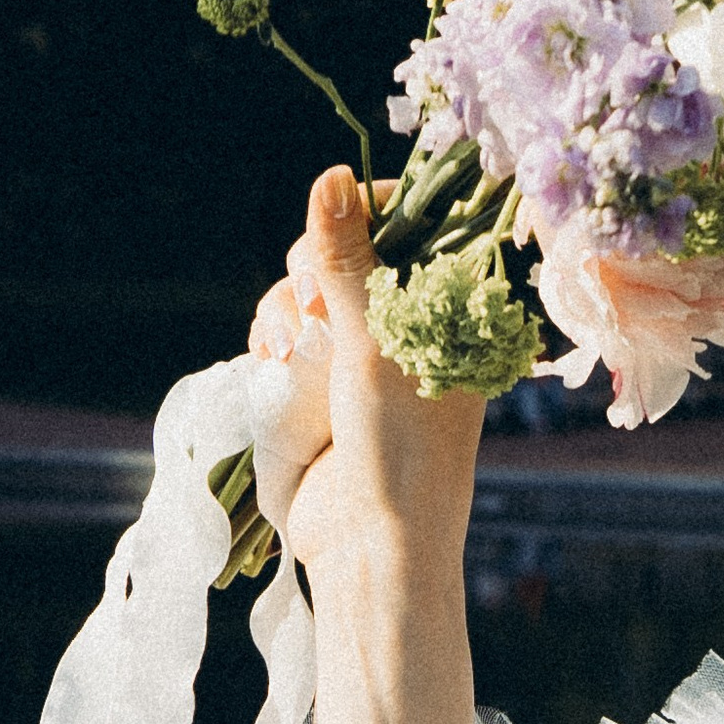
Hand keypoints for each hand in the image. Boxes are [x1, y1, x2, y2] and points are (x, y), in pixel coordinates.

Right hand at [250, 168, 483, 592]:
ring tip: (283, 350)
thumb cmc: (400, 447)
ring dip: (286, 307)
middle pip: (350, 247)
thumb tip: (332, 177)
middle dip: (316, 267)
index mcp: (453, 308)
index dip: (372, 213)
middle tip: (316, 308)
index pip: (416, 221)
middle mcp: (412, 322)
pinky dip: (273, 335)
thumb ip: (351, 260)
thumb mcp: (373, 344)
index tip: (340, 228)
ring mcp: (365, 351)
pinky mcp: (325, 380)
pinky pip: (290, 329)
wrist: (371, 546)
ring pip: (310, 287)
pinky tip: (269, 361)